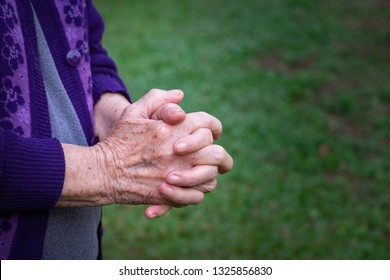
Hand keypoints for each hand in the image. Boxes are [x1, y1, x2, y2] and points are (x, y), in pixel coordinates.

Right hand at [94, 89, 232, 208]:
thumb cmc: (120, 140)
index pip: (210, 124)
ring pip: (211, 176)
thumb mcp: (134, 112)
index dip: (214, 128)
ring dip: (208, 174)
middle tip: (214, 158)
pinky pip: (198, 195)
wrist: (104, 171)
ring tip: (200, 172)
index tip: (213, 134)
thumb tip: (180, 95)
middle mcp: (181, 151)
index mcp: (176, 128)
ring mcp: (178, 174)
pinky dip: (197, 192)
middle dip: (219, 156)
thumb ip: (158, 99)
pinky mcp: (171, 193)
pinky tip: (190, 187)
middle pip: (217, 153)